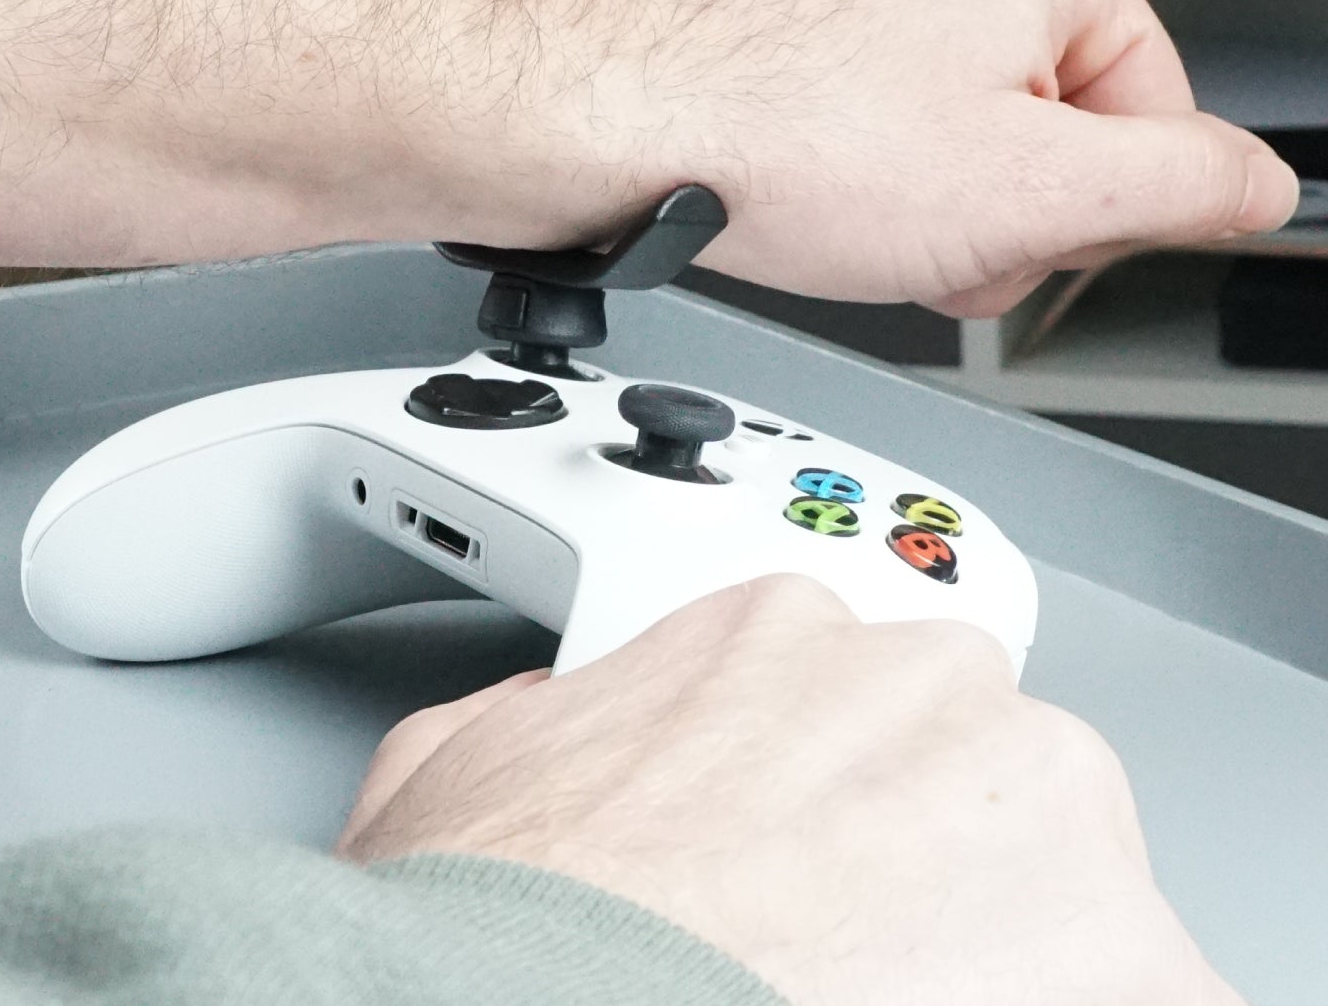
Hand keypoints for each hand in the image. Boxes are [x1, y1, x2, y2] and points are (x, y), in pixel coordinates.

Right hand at [337, 577, 1240, 1005]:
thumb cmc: (504, 923)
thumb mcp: (453, 767)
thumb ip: (533, 715)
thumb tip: (558, 724)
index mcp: (773, 633)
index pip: (845, 690)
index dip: (825, 791)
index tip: (814, 857)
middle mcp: (915, 682)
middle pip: (964, 761)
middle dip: (924, 848)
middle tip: (858, 946)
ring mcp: (1022, 798)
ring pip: (1064, 864)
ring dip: (1013, 939)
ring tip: (910, 1000)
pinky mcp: (1115, 943)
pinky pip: (1148, 985)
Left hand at [619, 0, 1296, 314]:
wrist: (617, 126)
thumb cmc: (788, 137)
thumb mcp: (1034, 192)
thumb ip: (1177, 187)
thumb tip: (1256, 186)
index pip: (1158, 111)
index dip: (1099, 210)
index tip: (1032, 239)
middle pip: (1059, 128)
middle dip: (1007, 213)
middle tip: (937, 232)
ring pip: (971, 140)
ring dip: (938, 211)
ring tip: (866, 214)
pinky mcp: (819, 33)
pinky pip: (894, 129)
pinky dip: (874, 184)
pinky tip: (829, 202)